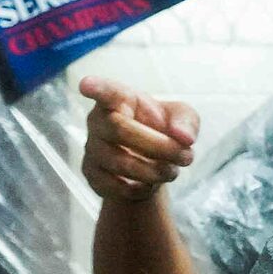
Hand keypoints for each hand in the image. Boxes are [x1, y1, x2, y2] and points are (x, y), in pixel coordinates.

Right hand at [78, 78, 198, 202]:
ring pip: (120, 162)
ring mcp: (92, 148)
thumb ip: (186, 121)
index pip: (105, 91)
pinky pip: (117, 185)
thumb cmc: (162, 129)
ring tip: (173, 170)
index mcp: (120, 98)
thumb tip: (184, 138)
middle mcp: (99, 121)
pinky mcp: (92, 174)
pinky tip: (151, 182)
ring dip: (155, 171)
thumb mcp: (181, 118)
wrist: (148, 163)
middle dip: (159, 146)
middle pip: (120, 129)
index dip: (96, 88)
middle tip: (186, 156)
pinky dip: (142, 188)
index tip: (86, 84)